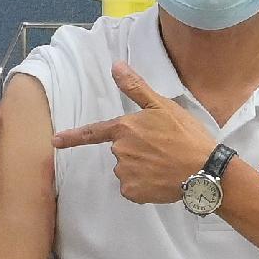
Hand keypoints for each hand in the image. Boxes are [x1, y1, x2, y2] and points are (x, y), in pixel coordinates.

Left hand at [53, 62, 220, 205]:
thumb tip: (115, 65)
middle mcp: (119, 152)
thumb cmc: (186, 135)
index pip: (92, 133)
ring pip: (127, 170)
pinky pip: (133, 188)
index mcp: (124, 129)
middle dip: (137, 150)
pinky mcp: (133, 193)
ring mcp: (125, 173)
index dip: (72, 137)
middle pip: (120, 151)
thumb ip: (136, 88)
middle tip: (163, 148)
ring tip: (166, 164)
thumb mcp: (163, 106)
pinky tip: (162, 179)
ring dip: (142, 168)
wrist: (203, 170)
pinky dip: (145, 186)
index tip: (54, 141)